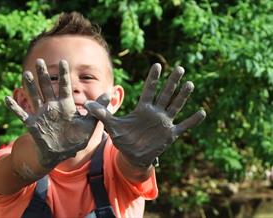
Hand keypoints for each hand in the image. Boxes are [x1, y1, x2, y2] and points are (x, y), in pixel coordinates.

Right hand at [5, 59, 108, 169]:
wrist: (62, 153)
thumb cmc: (76, 139)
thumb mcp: (90, 124)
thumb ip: (99, 109)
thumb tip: (109, 94)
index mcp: (66, 106)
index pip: (64, 87)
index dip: (63, 75)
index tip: (63, 61)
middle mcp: (53, 107)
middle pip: (47, 88)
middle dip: (44, 75)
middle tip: (39, 61)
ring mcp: (42, 115)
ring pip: (35, 97)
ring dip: (30, 86)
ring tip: (26, 74)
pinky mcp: (33, 125)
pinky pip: (21, 114)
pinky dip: (14, 107)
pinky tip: (7, 98)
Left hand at [84, 64, 205, 167]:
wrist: (132, 155)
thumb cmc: (122, 139)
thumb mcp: (111, 125)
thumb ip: (102, 113)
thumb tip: (86, 103)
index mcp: (142, 109)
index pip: (149, 90)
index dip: (153, 78)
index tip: (157, 65)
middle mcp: (155, 113)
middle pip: (165, 94)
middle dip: (172, 82)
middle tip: (179, 68)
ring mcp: (164, 123)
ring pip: (175, 106)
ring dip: (182, 96)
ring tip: (189, 84)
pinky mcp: (170, 134)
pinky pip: (183, 126)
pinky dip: (192, 120)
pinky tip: (202, 112)